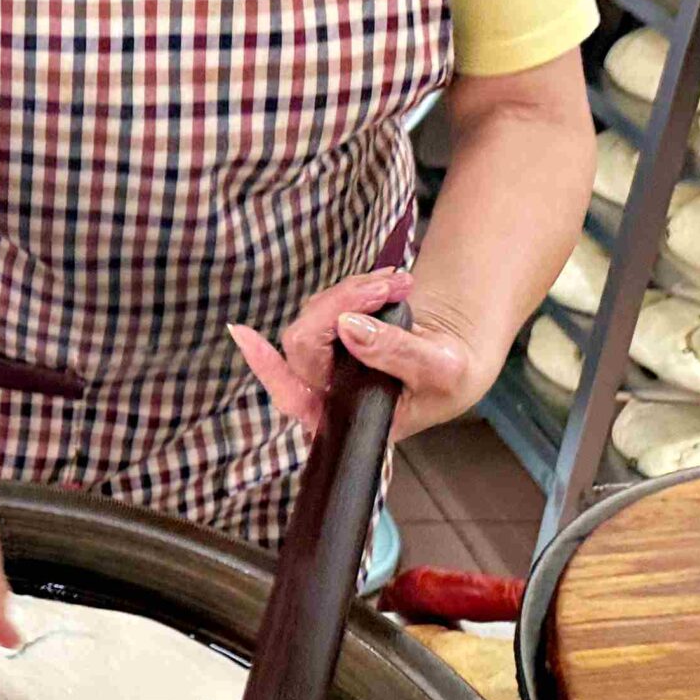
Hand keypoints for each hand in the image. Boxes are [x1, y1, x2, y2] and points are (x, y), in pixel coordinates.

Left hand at [231, 268, 487, 440]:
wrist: (457, 352)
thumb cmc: (449, 376)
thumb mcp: (441, 369)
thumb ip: (396, 352)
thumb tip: (349, 328)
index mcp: (346, 416)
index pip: (293, 396)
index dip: (266, 367)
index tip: (242, 333)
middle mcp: (325, 390)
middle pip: (304, 342)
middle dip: (342, 304)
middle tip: (388, 286)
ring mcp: (323, 359)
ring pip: (314, 315)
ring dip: (353, 292)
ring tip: (399, 284)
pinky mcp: (328, 331)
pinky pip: (326, 302)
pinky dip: (356, 288)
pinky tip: (388, 284)